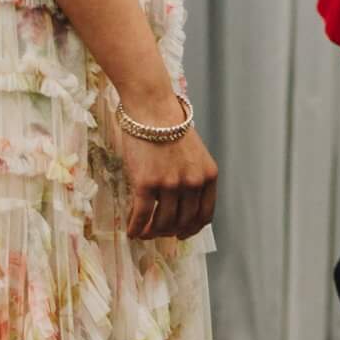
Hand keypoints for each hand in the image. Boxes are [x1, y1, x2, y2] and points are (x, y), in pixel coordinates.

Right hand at [119, 119, 218, 241]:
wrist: (152, 106)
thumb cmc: (169, 125)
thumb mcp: (193, 152)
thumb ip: (192, 175)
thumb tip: (181, 202)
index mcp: (208, 175)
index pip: (205, 215)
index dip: (192, 228)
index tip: (182, 233)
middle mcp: (193, 183)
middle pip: (183, 221)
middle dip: (170, 231)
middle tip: (158, 232)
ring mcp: (171, 184)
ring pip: (162, 222)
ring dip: (152, 232)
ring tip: (143, 232)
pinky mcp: (147, 183)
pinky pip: (141, 215)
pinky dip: (136, 227)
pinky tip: (131, 230)